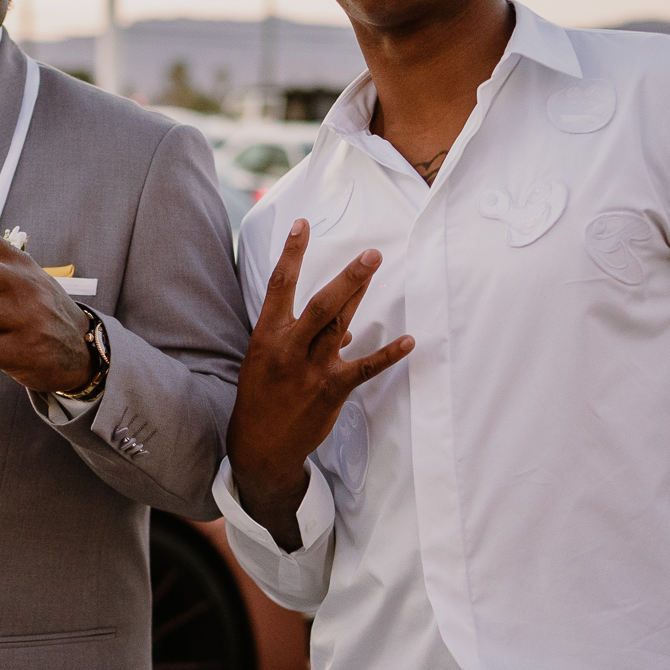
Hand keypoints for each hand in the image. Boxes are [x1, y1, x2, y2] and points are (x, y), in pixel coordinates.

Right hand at [228, 218, 412, 550]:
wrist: (260, 445)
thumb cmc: (262, 396)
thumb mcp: (266, 359)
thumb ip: (298, 337)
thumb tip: (343, 330)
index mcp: (268, 335)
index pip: (280, 286)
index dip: (291, 253)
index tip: (302, 224)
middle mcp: (289, 347)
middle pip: (321, 304)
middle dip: (346, 276)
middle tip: (369, 254)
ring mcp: (310, 369)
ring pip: (340, 325)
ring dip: (360, 294)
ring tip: (376, 267)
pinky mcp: (331, 390)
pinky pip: (364, 368)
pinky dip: (388, 354)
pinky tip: (409, 341)